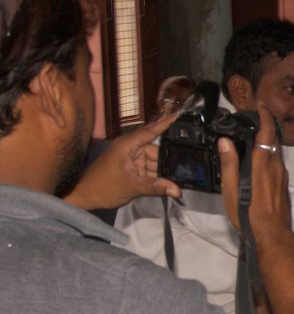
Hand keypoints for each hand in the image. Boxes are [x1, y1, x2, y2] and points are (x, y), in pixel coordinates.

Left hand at [63, 113, 180, 209]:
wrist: (85, 197)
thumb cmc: (102, 187)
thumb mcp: (131, 186)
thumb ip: (155, 187)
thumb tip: (177, 190)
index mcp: (127, 145)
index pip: (151, 132)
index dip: (166, 124)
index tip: (180, 116)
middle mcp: (131, 148)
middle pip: (156, 150)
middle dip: (169, 159)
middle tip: (188, 166)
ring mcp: (131, 159)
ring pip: (154, 162)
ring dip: (164, 171)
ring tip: (181, 178)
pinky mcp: (132, 168)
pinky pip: (149, 169)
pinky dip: (157, 176)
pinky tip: (168, 183)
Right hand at [219, 103, 289, 232]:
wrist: (273, 233)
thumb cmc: (249, 214)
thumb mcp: (232, 190)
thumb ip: (229, 164)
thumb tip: (225, 141)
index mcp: (262, 165)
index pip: (267, 132)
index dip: (265, 116)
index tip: (260, 105)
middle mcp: (276, 167)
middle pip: (273, 139)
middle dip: (264, 126)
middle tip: (252, 119)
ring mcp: (282, 176)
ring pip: (275, 151)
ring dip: (266, 141)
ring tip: (251, 138)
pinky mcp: (283, 184)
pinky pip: (276, 163)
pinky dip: (268, 155)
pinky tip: (257, 161)